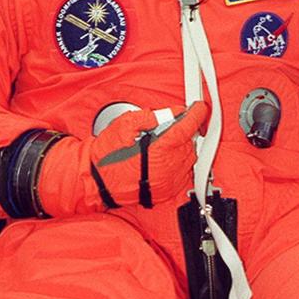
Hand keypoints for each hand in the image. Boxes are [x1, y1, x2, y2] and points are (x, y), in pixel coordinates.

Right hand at [90, 99, 207, 207]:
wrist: (98, 182)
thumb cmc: (108, 155)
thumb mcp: (124, 124)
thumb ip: (148, 116)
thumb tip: (168, 113)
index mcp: (158, 149)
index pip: (187, 128)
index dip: (196, 115)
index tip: (199, 108)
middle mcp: (167, 166)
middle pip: (189, 141)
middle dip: (183, 130)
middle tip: (167, 126)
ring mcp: (169, 180)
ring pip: (188, 156)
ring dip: (180, 146)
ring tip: (160, 144)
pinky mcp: (168, 190)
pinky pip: (183, 171)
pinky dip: (177, 162)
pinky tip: (161, 158)